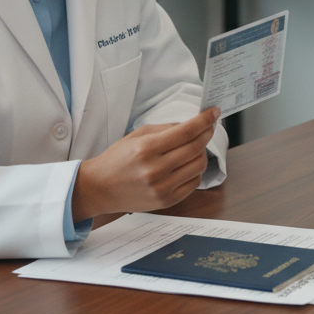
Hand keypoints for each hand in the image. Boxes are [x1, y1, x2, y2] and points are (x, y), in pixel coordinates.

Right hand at [72, 107, 219, 221]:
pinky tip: (187, 164)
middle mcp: (156, 169)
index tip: (214, 112)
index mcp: (147, 149)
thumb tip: (192, 124)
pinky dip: (195, 170)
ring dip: (202, 152)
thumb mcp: (137, 135)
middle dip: (207, 133)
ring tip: (195, 146)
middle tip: (209, 126)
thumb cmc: (117, 159)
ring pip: (199, 166)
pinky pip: (194, 183)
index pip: (186, 131)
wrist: (99, 188)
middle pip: (196, 148)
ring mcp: (162, 188)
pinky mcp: (166, 201)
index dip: (204, 120)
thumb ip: (166, 129)